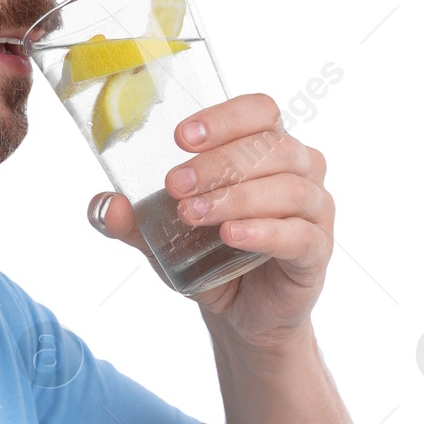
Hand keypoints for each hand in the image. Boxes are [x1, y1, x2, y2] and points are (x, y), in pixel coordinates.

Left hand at [88, 92, 332, 349]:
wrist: (240, 312)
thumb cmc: (209, 254)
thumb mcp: (162, 236)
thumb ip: (132, 220)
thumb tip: (106, 205)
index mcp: (266, 147)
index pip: (259, 111)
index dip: (224, 118)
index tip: (180, 138)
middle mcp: (299, 170)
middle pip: (271, 146)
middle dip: (218, 162)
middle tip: (175, 184)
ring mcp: (314, 210)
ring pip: (289, 188)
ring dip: (237, 197)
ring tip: (194, 214)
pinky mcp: (317, 252)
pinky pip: (300, 235)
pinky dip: (264, 232)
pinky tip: (231, 235)